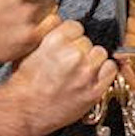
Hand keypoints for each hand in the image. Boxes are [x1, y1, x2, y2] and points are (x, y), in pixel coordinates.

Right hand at [5, 18, 116, 132]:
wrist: (24, 110)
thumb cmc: (23, 84)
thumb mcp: (28, 50)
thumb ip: (48, 35)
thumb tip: (60, 25)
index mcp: (56, 41)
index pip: (76, 27)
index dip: (71, 36)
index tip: (68, 44)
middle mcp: (73, 55)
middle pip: (88, 41)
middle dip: (80, 50)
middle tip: (70, 63)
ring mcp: (85, 73)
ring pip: (100, 53)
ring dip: (92, 60)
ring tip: (79, 71)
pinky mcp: (94, 90)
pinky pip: (111, 69)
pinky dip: (104, 72)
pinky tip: (92, 77)